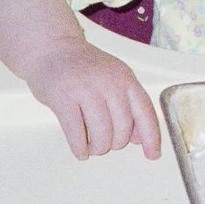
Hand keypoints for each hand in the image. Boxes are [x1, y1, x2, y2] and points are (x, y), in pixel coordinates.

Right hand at [0, 0, 161, 160]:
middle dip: (114, 144)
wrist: (52, 48)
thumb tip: (140, 138)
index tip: (152, 155)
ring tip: (92, 147)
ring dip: (97, 148)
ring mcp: (85, 90)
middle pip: (122, 129)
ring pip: (101, 135)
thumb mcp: (113, 79)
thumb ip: (128, 105)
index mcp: (125, 78)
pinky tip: (80, 150)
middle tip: (105, 143)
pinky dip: (80, 148)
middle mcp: (108, 83)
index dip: (151, 137)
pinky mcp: (63, 98)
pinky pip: (76, 134)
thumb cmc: (83, 68)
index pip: (145, 112)